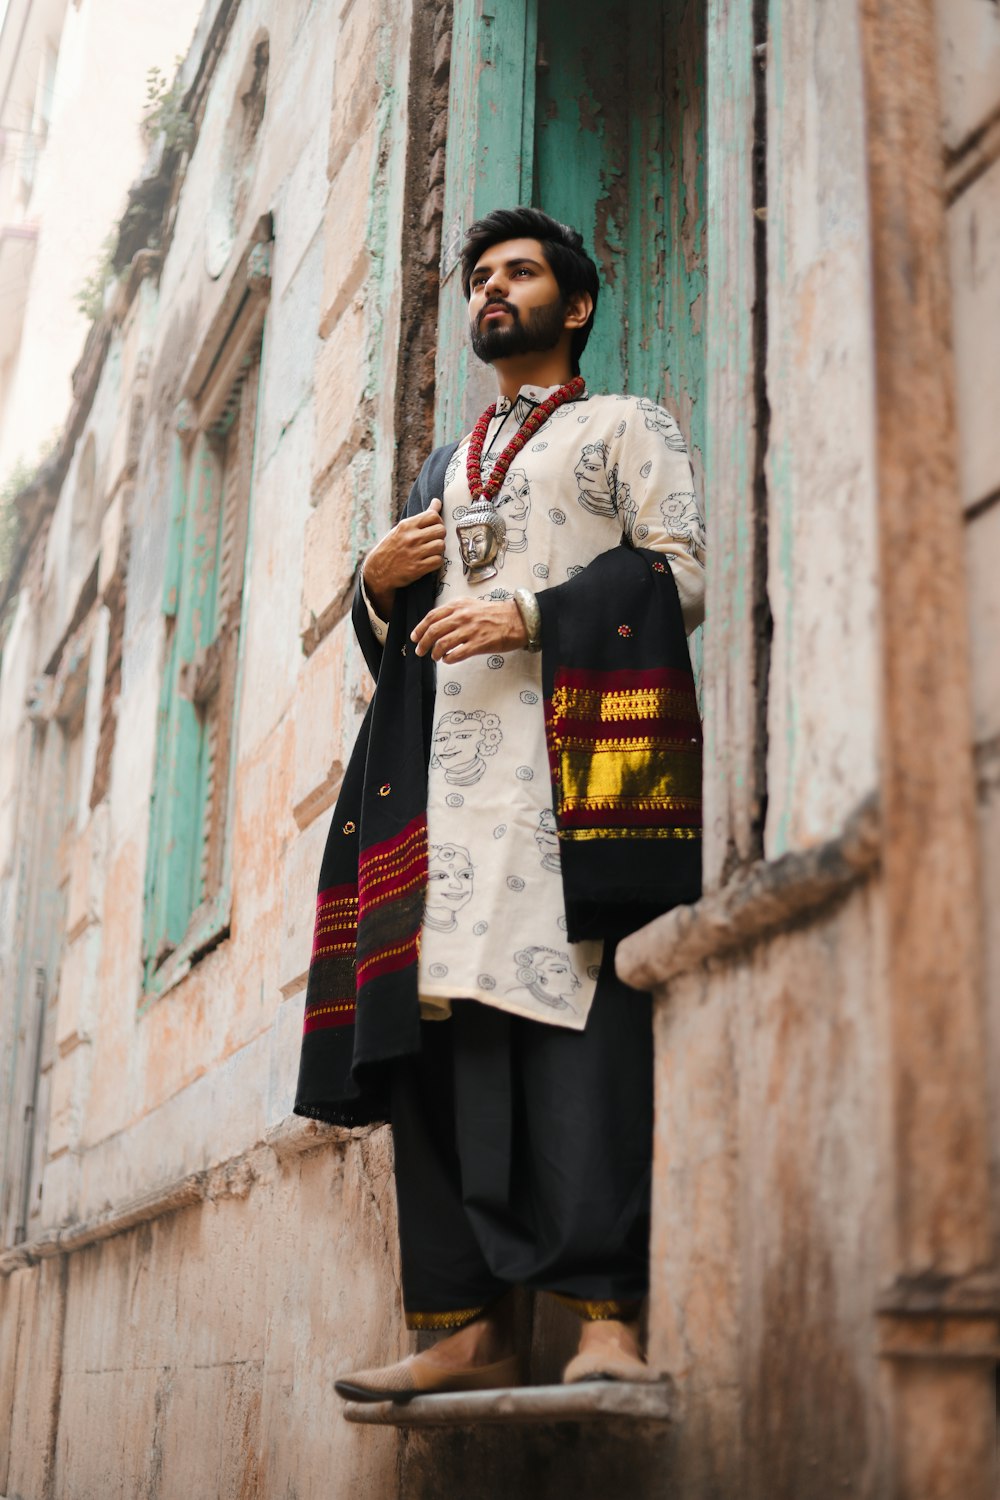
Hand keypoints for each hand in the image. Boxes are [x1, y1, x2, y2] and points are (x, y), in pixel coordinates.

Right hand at [363, 498, 445, 619]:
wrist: (377, 571)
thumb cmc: (391, 547)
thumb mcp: (402, 529)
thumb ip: (421, 517)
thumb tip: (437, 502)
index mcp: (407, 525)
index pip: (433, 516)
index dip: (438, 521)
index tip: (433, 527)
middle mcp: (411, 538)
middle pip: (441, 530)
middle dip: (440, 535)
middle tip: (433, 540)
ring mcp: (415, 553)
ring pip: (441, 545)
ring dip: (439, 549)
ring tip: (431, 551)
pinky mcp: (418, 568)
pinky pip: (438, 561)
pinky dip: (436, 562)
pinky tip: (429, 561)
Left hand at [411, 599, 527, 661]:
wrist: (517, 619)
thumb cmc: (494, 613)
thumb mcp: (471, 605)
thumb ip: (454, 612)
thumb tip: (437, 624)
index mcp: (458, 605)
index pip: (432, 617)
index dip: (420, 628)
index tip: (415, 637)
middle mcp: (462, 616)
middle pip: (433, 631)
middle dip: (423, 643)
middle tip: (420, 651)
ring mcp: (470, 630)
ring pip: (442, 644)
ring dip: (435, 653)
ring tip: (435, 657)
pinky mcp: (479, 644)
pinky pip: (457, 654)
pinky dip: (448, 659)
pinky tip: (448, 660)